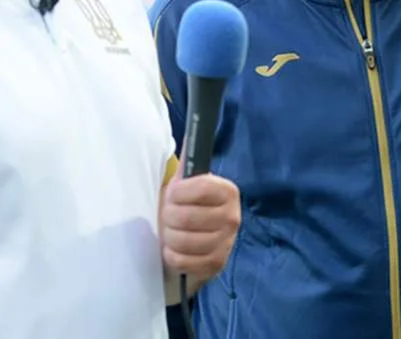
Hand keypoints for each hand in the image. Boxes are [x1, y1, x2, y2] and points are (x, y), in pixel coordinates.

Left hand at [160, 162, 240, 280]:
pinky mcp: (216, 264)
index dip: (178, 192)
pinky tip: (175, 250)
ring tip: (171, 234)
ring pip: (182, 240)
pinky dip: (172, 256)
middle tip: (168, 217)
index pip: (201, 187)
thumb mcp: (185, 185)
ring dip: (169, 238)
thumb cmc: (186, 208)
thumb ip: (187, 165)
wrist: (193, 243)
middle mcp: (233, 217)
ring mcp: (227, 243)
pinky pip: (183, 260)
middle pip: (185, 216)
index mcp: (227, 192)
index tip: (172, 194)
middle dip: (168, 217)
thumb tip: (190, 136)